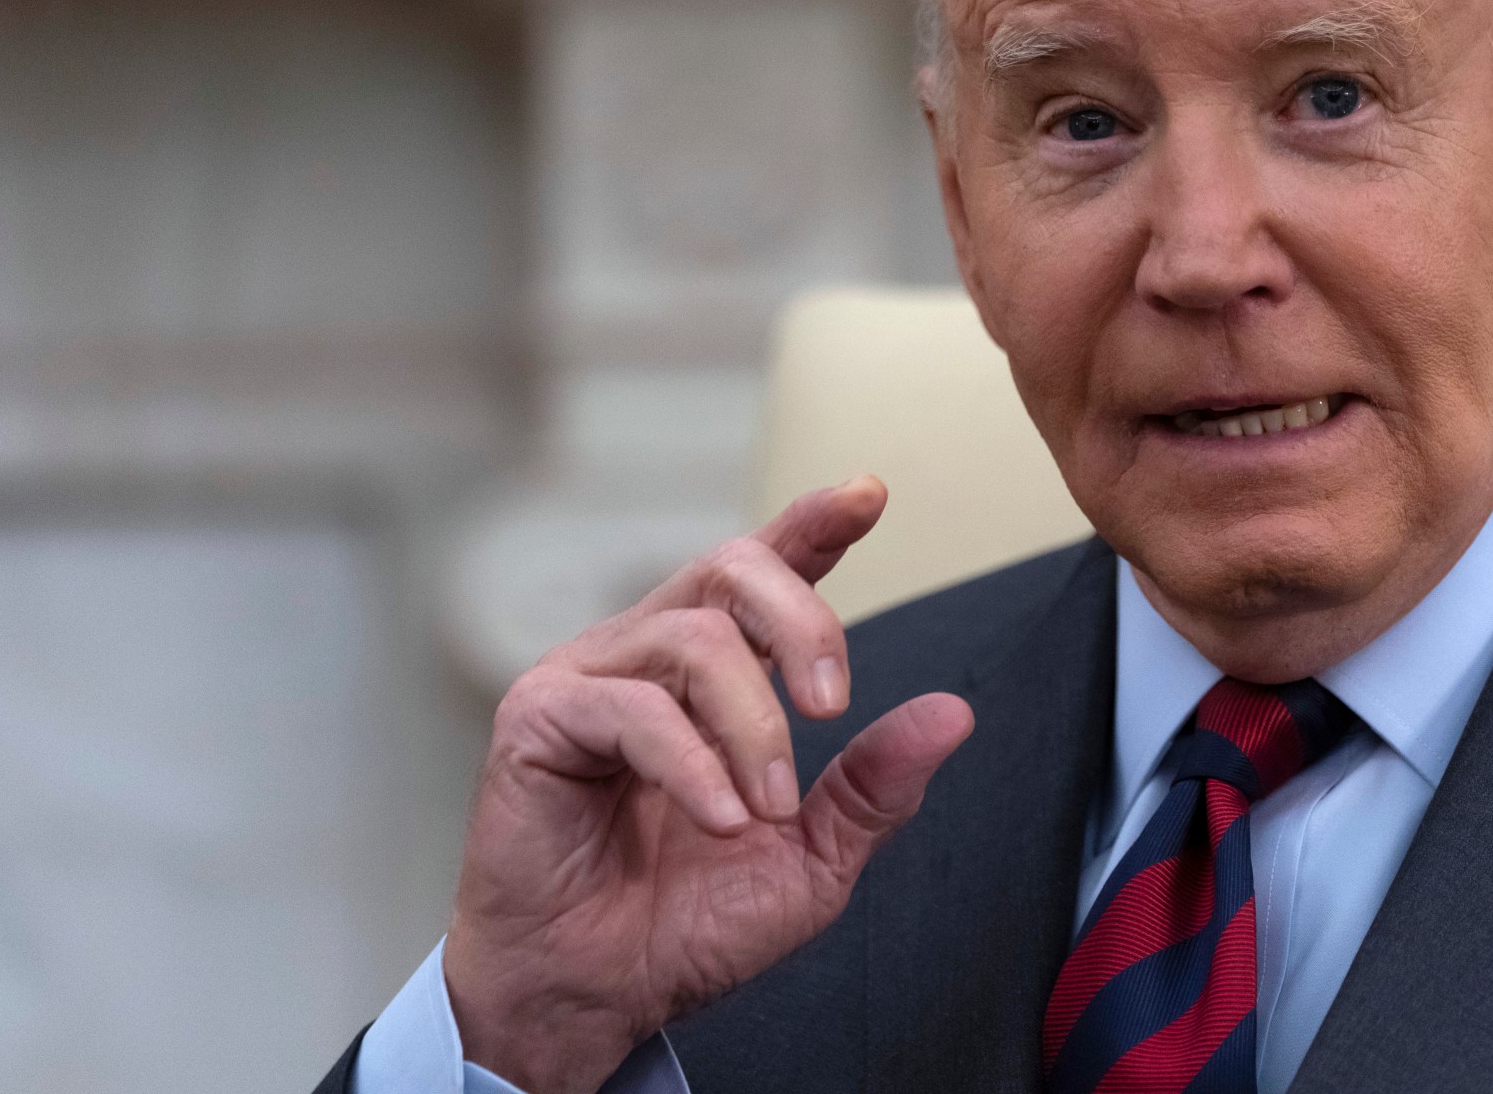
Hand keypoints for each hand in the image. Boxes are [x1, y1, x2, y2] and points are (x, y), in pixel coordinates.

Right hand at [440, 476, 975, 1093]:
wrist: (595, 997)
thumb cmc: (684, 926)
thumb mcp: (811, 858)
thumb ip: (874, 786)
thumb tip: (953, 714)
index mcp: (714, 675)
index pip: (765, 572)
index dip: (815, 524)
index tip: (868, 493)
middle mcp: (649, 655)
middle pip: (731, 566)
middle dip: (801, 620)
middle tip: (832, 705)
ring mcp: (589, 678)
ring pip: (693, 639)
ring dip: (751, 727)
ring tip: (763, 811)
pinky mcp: (539, 718)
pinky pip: (633, 708)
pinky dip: (692, 765)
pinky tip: (719, 820)